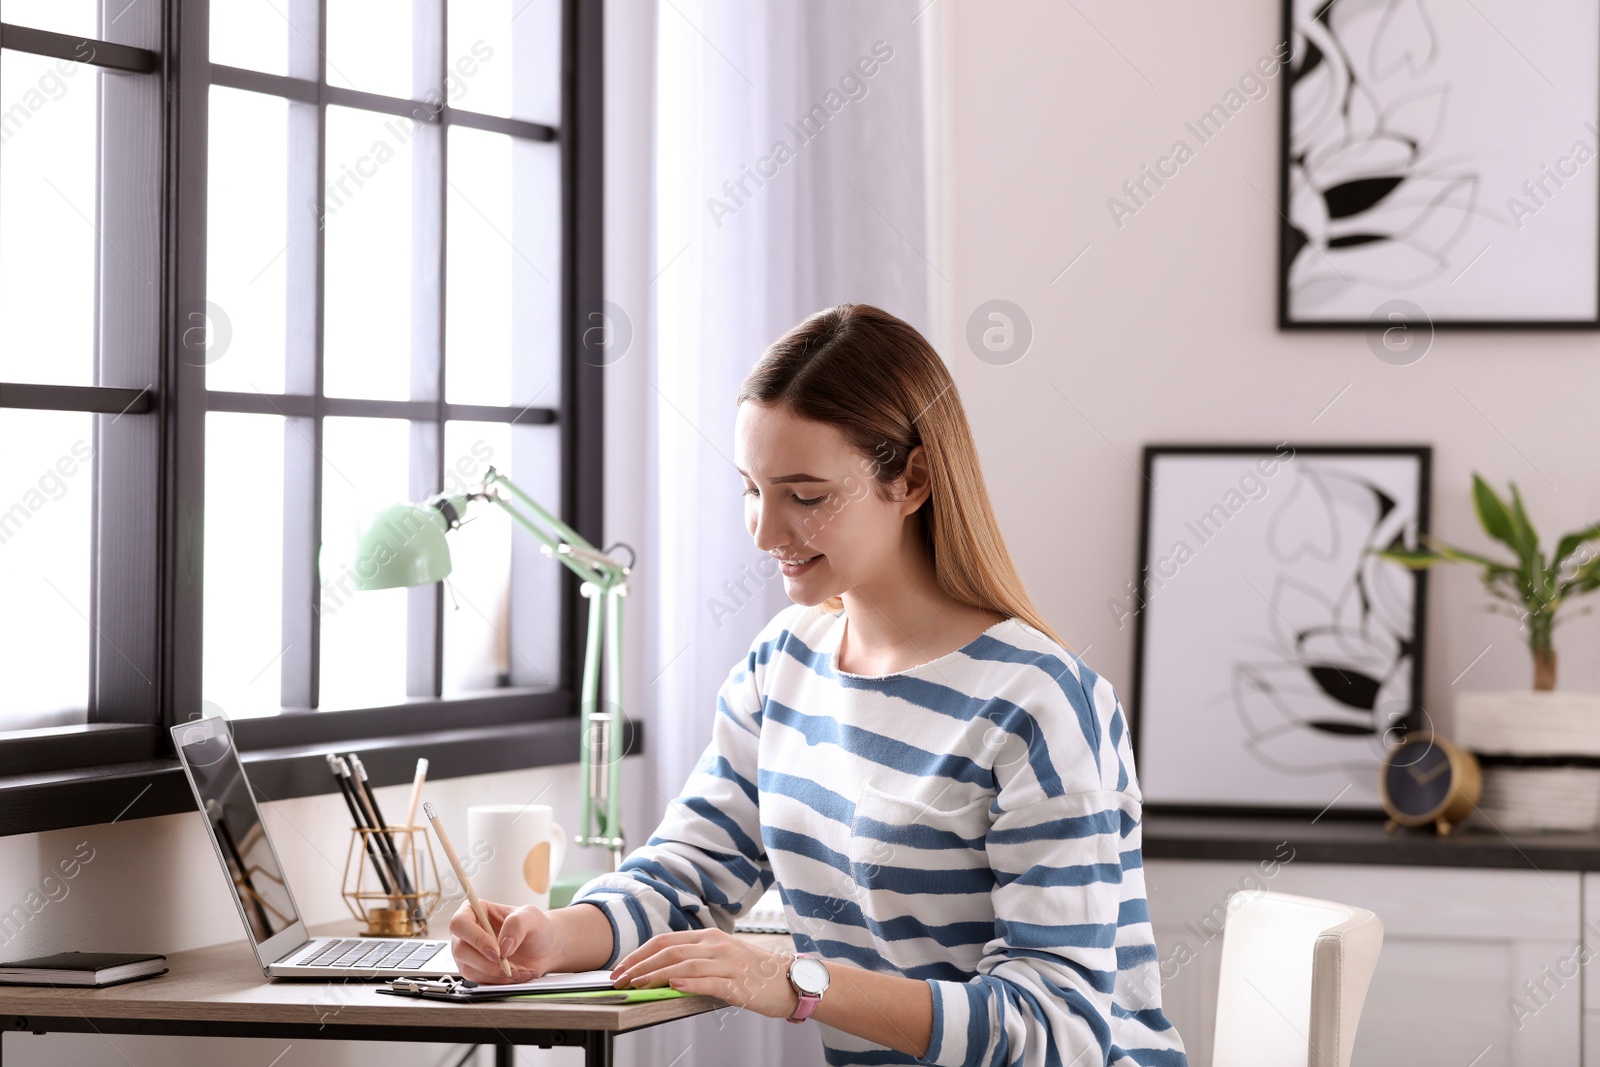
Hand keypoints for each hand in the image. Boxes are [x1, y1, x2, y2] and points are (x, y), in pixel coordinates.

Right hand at [448, 899, 556, 983]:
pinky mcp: (475, 971)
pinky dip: (500, 981)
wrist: (543, 948)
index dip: (476, 939)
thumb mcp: (531, 916)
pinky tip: (517, 974)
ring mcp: (468, 954)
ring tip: (519, 969)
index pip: (460, 923)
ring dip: (496, 974)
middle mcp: (467, 933)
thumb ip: (517, 924)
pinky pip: (479, 981)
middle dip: (486, 962)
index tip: (497, 951)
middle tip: (508, 965)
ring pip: (469, 969)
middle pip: (460, 950)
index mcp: (475, 911)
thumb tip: (503, 946)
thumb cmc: (534, 927)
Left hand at [610, 928, 800, 1017]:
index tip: (620, 968)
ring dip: (656, 975)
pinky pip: (709, 981)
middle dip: (639, 965)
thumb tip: (661, 971)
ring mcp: (728, 963)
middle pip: (669, 950)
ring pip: (684, 964)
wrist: (791, 981)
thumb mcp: (722, 957)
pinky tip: (674, 987)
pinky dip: (689, 983)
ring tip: (637, 985)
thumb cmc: (755, 972)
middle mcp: (716, 945)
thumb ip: (696, 959)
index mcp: (710, 937)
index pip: (665, 940)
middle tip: (619, 980)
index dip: (639, 953)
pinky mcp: (738, 983)